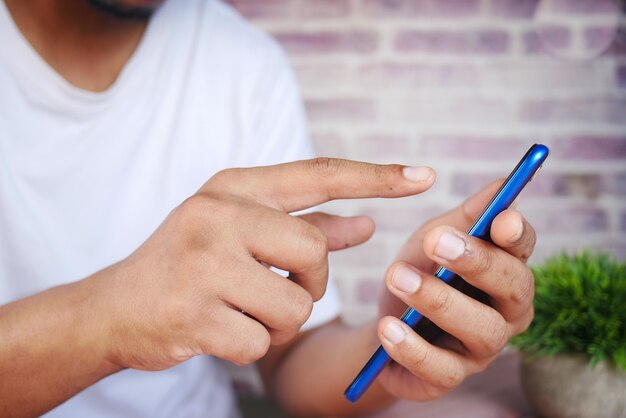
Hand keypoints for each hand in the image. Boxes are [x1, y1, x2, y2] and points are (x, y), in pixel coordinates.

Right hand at [91, 159, 434, 370]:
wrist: (115, 308)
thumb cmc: (189, 264)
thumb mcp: (242, 233)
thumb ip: (306, 226)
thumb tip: (367, 223)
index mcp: (232, 188)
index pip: (318, 175)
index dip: (375, 175)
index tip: (425, 176)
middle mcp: (217, 215)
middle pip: (316, 249)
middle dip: (309, 280)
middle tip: (273, 286)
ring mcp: (203, 263)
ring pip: (296, 304)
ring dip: (279, 320)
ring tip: (239, 310)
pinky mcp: (195, 313)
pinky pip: (263, 341)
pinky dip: (252, 345)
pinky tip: (218, 331)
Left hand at [376, 181, 535, 399]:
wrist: (385, 323)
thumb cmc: (421, 273)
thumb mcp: (436, 238)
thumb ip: (468, 216)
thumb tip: (504, 183)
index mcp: (505, 269)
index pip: (523, 250)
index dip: (517, 234)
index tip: (501, 219)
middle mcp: (507, 312)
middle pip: (513, 288)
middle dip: (476, 262)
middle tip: (434, 241)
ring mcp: (482, 349)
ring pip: (482, 329)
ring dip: (438, 300)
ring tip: (397, 277)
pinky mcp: (450, 378)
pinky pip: (442, 370)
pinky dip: (413, 347)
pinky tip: (388, 327)